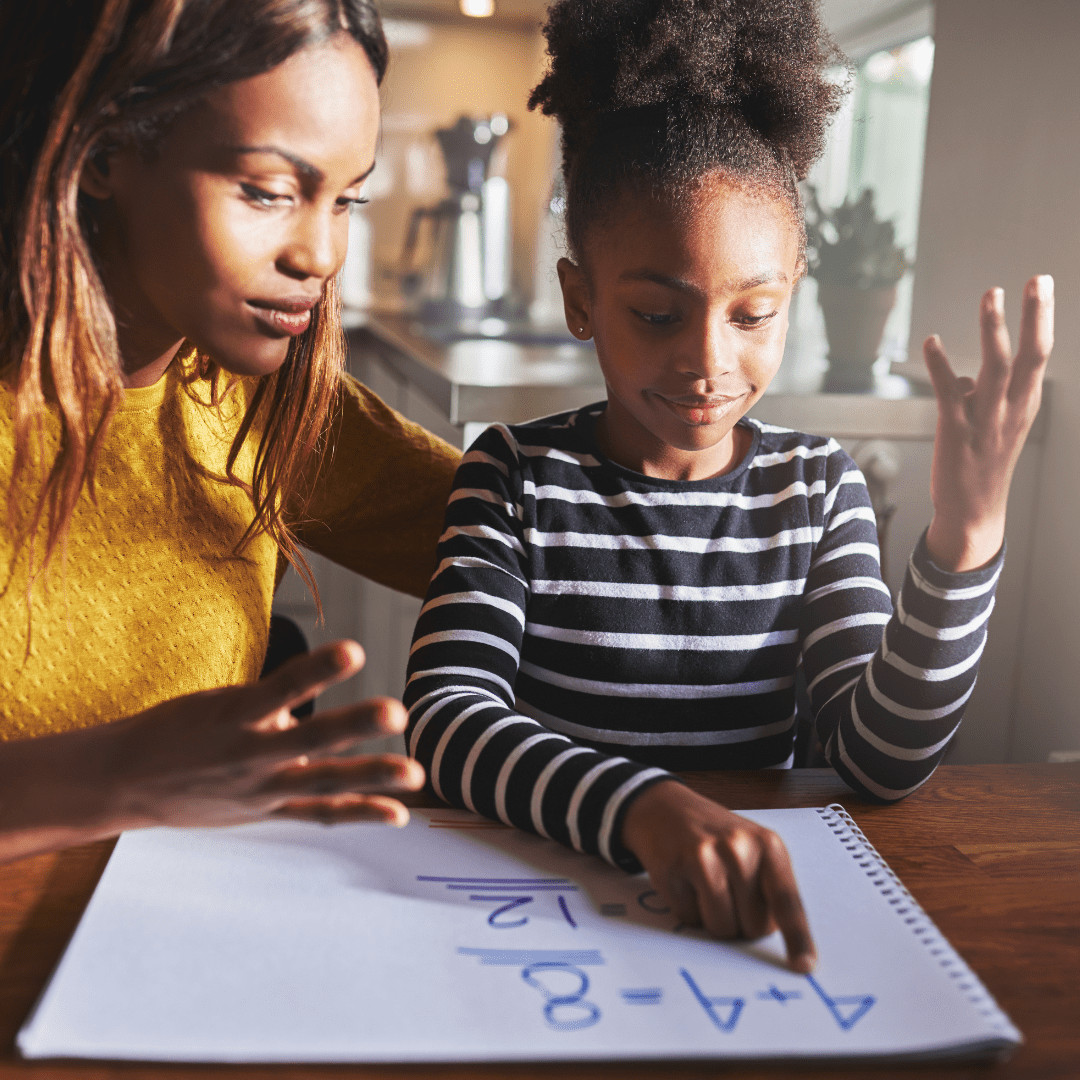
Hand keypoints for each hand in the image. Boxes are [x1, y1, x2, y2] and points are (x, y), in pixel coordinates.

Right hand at [0, 641, 424, 862]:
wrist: (128, 779)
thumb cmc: (181, 728)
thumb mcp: (221, 702)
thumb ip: (274, 705)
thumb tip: (314, 714)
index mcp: (236, 714)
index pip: (282, 686)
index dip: (317, 670)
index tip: (354, 651)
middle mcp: (252, 753)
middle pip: (310, 741)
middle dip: (354, 727)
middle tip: (397, 713)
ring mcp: (263, 788)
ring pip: (323, 783)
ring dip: (371, 777)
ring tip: (416, 773)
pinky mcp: (269, 810)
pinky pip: (319, 813)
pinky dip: (358, 812)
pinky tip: (398, 814)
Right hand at [621, 781, 815, 972]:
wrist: (665, 807)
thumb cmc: (715, 836)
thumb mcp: (753, 850)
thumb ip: (769, 888)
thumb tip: (779, 941)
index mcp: (768, 845)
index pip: (787, 901)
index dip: (797, 938)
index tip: (803, 965)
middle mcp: (739, 848)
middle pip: (753, 927)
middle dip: (742, 921)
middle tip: (728, 892)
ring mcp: (705, 857)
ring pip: (722, 929)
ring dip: (713, 918)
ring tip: (705, 886)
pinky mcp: (674, 868)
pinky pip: (689, 919)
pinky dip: (687, 908)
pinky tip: (684, 880)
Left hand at [924, 275, 1053, 571]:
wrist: (972, 514)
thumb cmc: (982, 465)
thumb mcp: (993, 425)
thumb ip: (980, 396)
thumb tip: (961, 376)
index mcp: (1024, 404)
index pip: (1039, 354)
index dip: (1042, 318)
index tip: (1041, 283)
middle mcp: (1012, 410)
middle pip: (1030, 355)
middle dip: (1034, 315)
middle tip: (1035, 279)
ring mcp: (985, 421)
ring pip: (995, 368)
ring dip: (993, 330)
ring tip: (991, 295)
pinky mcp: (956, 433)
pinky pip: (950, 393)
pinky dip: (940, 365)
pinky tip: (929, 342)